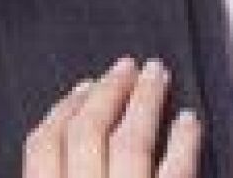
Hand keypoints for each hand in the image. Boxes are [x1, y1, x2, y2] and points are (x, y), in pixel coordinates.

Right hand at [25, 58, 201, 177]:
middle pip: (87, 133)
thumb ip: (56, 173)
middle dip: (107, 91)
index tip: (83, 87)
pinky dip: (184, 141)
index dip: (63, 110)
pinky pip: (176, 170)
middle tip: (126, 66)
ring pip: (130, 142)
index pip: (42, 146)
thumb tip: (56, 145)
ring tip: (157, 75)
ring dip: (145, 100)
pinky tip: (189, 121)